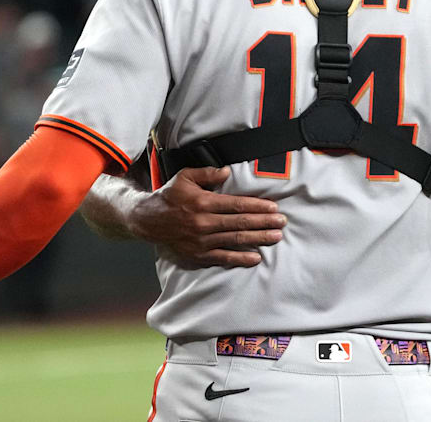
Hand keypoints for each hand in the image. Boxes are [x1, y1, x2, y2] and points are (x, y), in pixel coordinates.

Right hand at [128, 166, 285, 268]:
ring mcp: (202, 241)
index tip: (274, 208)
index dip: (257, 207)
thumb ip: (207, 173)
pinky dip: (240, 258)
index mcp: (203, 202)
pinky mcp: (198, 255)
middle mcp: (204, 223)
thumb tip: (228, 172)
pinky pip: (223, 258)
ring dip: (258, 239)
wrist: (148, 220)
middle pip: (240, 223)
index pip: (237, 205)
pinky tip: (256, 257)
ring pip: (235, 240)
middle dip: (264, 223)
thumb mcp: (185, 177)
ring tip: (276, 237)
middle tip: (282, 222)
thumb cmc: (169, 196)